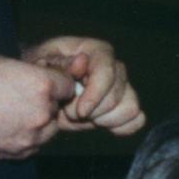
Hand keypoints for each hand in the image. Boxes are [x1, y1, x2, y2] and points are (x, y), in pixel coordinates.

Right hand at [0, 52, 78, 165]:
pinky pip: (30, 147)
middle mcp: (41, 114)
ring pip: (47, 131)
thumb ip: (18, 69)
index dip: (57, 81)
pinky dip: (23, 138)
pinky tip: (2, 127)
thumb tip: (25, 74)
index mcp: (40, 86)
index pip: (69, 85)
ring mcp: (29, 139)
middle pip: (59, 109)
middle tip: (23, 96)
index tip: (44, 79)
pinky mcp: (14, 156)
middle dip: (47, 102)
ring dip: (38, 123)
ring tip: (12, 113)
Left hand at [25, 37, 145, 136]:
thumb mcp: (40, 63)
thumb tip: (82, 62)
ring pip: (130, 107)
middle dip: (93, 111)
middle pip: (117, 94)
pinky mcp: (124, 105)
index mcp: (95, 51)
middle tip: (69, 112)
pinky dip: (121, 126)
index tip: (79, 112)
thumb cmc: (41, 71)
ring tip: (83, 117)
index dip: (95, 95)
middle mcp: (113, 67)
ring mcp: (122, 87)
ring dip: (105, 119)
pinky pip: (137, 119)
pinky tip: (99, 124)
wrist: (42, 88)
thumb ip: (59, 64)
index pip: (106, 71)